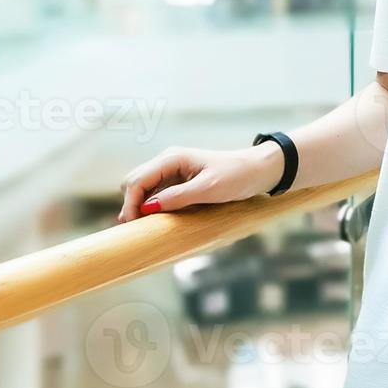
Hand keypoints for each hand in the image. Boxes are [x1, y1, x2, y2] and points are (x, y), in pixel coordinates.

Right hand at [116, 145, 279, 221]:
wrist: (257, 171)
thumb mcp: (208, 189)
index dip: (130, 202)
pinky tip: (154, 220)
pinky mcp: (179, 181)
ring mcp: (172, 171)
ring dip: (138, 206)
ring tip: (141, 228)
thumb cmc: (236, 176)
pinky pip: (156, 193)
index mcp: (172, 158)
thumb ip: (178, 197)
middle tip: (135, 229)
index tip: (132, 224)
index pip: (138, 179)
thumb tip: (148, 208)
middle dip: (130, 203)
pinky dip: (150, 206)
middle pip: (134, 182)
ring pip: (143, 188)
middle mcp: (168, 161)